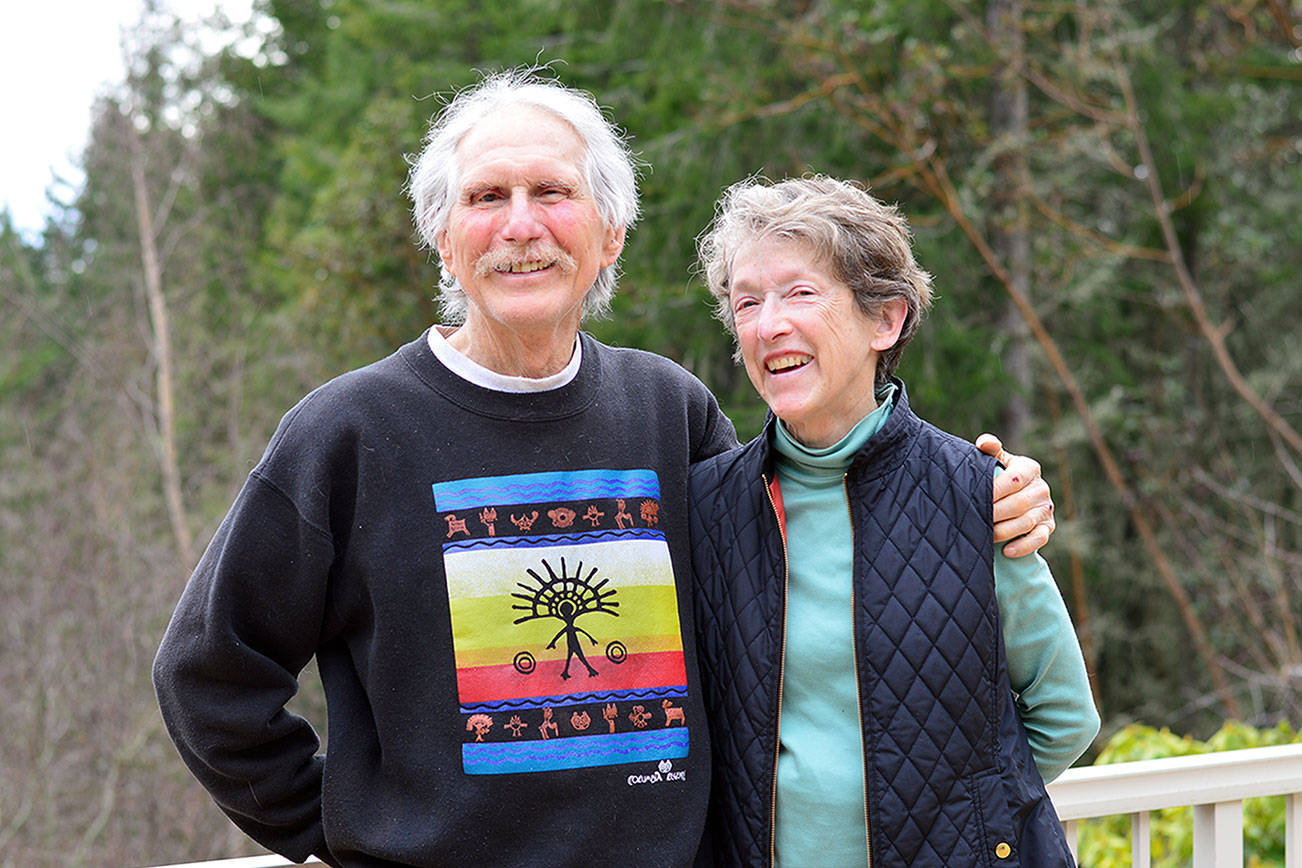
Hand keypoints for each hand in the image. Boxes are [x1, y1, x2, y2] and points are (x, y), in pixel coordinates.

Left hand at [976, 433, 1055, 558]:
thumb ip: (990, 449)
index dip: (993, 490)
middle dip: (995, 513)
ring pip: (1026, 522)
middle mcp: (1041, 488)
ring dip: (1004, 531)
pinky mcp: (1048, 527)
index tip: (974, 498)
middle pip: (1018, 504)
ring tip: (985, 535)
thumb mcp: (995, 461)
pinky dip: (1023, 546)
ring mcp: (1046, 508)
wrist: (1010, 495)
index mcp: (1029, 468)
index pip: (1013, 480)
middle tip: (975, 519)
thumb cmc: (998, 476)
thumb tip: (983, 443)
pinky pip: (1039, 539)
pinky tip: (1007, 551)